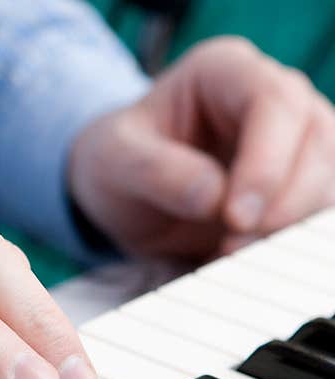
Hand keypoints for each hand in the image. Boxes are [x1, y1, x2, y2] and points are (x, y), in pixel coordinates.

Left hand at [69, 37, 334, 258]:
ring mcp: (293, 140)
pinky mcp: (297, 184)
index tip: (235, 217)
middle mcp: (271, 96)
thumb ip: (155, 172)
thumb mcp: (114, 161)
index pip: (273, 102)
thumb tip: (212, 198)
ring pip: (326, 179)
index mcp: (224, 69)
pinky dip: (287, 240)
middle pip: (315, 141)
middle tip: (232, 246)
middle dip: (283, 202)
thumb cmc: (116, 162)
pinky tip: (245, 260)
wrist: (120, 191)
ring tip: (230, 254)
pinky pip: (315, 212)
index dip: (265, 162)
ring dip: (289, 226)